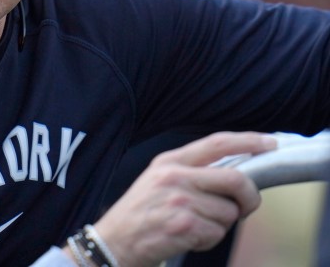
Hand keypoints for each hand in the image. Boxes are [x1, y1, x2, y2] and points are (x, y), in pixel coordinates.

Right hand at [89, 131, 276, 266]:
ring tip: (194, 224)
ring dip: (219, 224)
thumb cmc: (141, 212)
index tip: (268, 143)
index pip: (217, 143)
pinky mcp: (183, 225)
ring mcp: (179, 200)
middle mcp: (175, 175)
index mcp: (171, 160)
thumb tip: (235, 173)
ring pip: (228, 212)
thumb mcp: (160, 179)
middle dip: (249, 196)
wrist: (114, 240)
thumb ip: (193, 171)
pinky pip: (217, 233)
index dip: (247, 141)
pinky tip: (187, 237)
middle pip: (234, 178)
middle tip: (245, 206)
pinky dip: (208, 240)